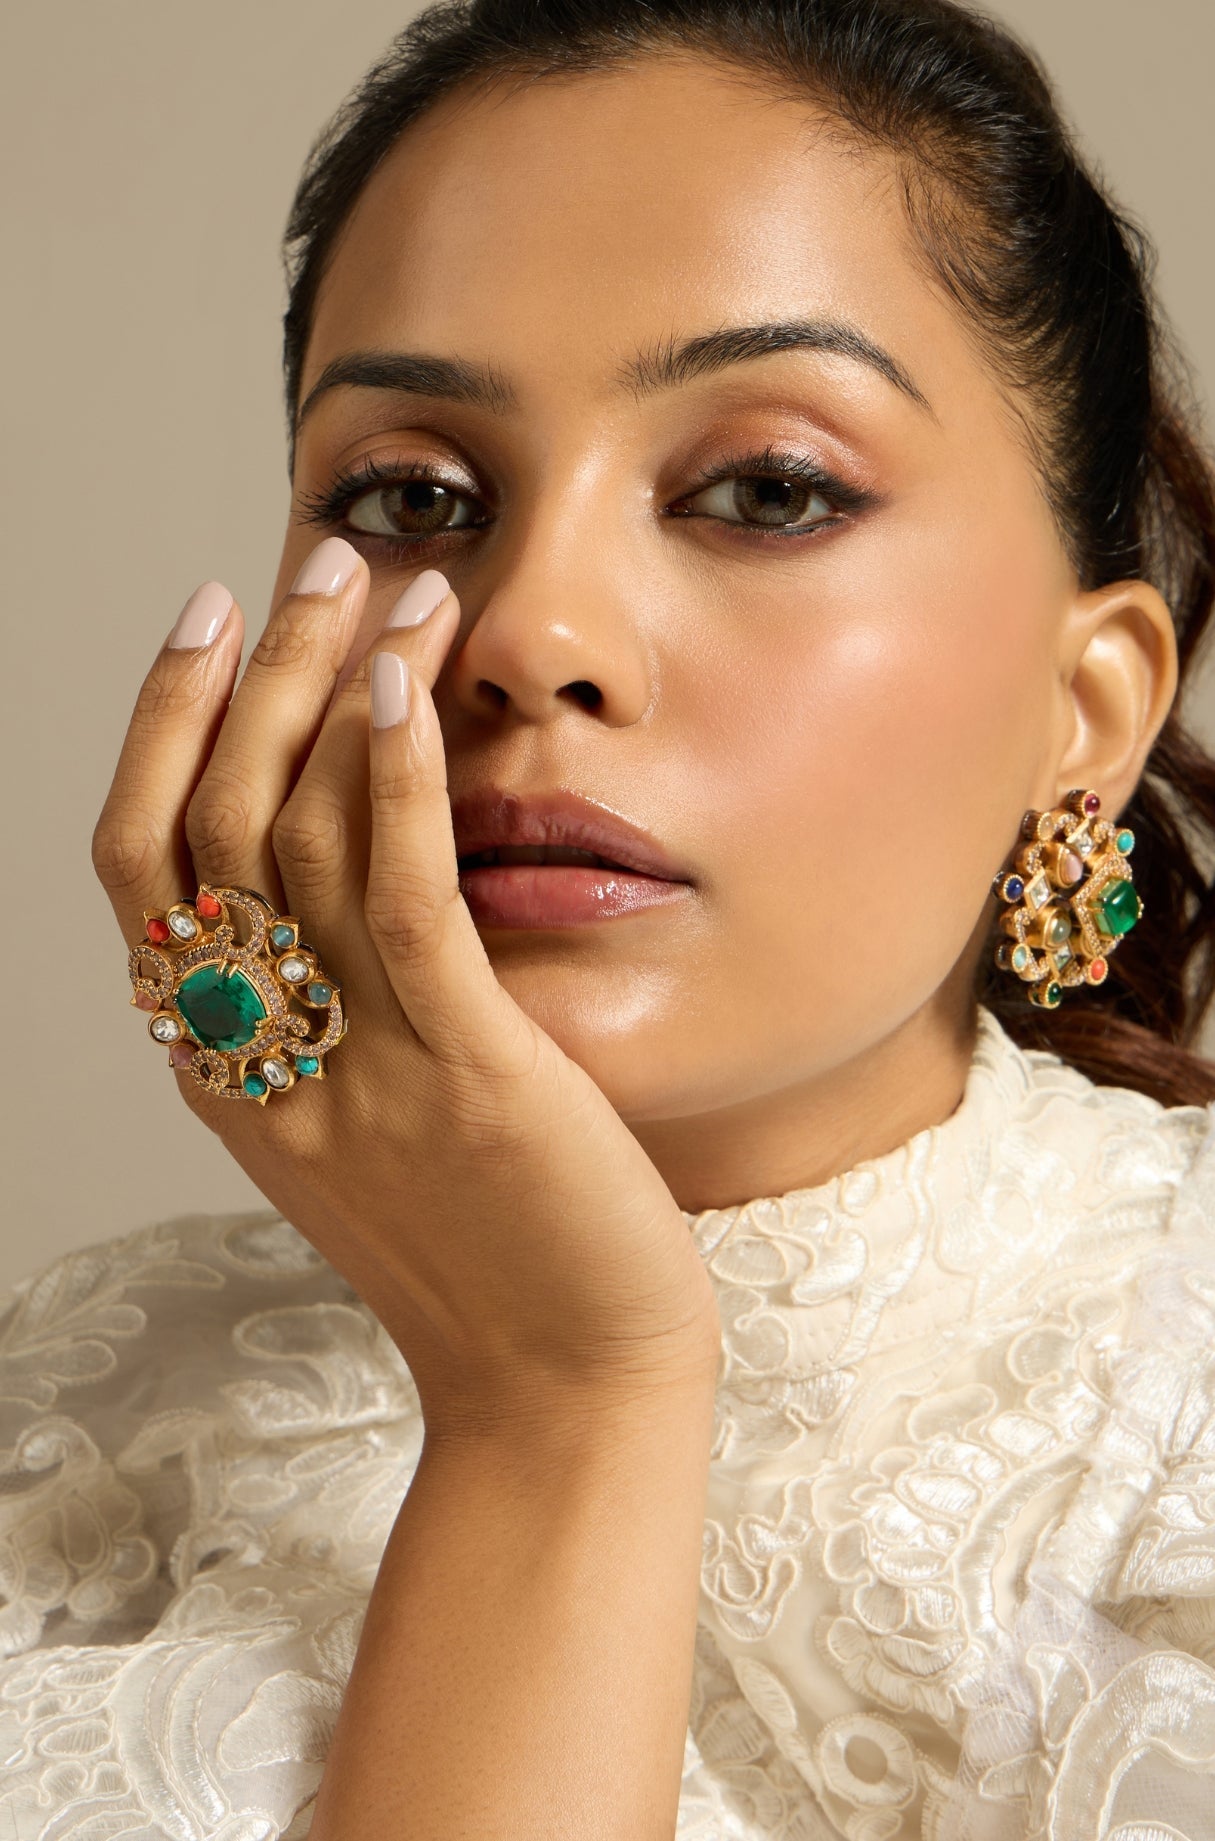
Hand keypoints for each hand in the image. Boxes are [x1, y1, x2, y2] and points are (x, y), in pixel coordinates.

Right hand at [92, 543, 720, 1431]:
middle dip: (252, 671)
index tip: (209, 618)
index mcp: (224, 1072)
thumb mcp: (371, 1123)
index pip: (142, 865)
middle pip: (209, 823)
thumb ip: (329, 1008)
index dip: (158, 727)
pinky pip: (399, 901)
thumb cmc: (488, 1252)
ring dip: (332, 688)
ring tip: (387, 577)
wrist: (561, 1387)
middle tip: (310, 557)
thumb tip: (350, 865)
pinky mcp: (463, 1073)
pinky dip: (390, 781)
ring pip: (295, 839)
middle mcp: (261, 1058)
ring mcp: (352, 1067)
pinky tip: (410, 684)